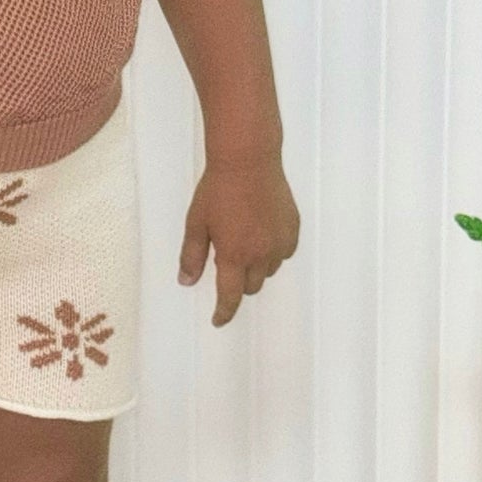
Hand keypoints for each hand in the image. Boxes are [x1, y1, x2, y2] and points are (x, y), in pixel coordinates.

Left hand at [178, 149, 300, 325]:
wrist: (248, 161)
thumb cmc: (216, 190)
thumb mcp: (196, 223)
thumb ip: (192, 256)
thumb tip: (186, 282)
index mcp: (234, 255)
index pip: (230, 296)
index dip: (224, 312)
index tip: (218, 320)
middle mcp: (262, 255)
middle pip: (251, 286)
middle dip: (237, 282)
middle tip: (225, 259)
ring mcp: (281, 242)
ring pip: (269, 271)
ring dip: (255, 267)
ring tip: (242, 241)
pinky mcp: (294, 230)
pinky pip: (284, 253)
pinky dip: (272, 251)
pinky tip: (260, 233)